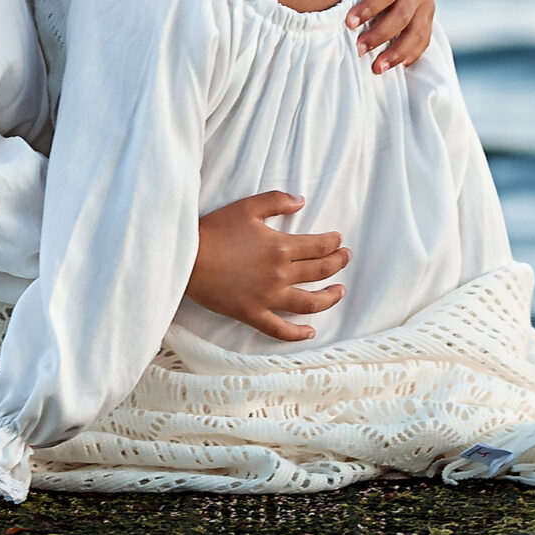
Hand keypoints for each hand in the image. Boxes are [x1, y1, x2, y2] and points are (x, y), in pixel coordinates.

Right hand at [186, 191, 349, 342]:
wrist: (188, 259)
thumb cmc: (215, 230)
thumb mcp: (246, 207)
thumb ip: (276, 201)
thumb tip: (301, 201)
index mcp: (280, 247)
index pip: (318, 246)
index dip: (333, 243)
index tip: (339, 240)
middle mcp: (280, 274)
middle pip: (319, 272)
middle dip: (337, 264)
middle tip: (345, 258)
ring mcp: (268, 297)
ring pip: (309, 303)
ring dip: (329, 298)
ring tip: (340, 292)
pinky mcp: (253, 313)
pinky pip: (280, 329)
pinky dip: (297, 333)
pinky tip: (310, 332)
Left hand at [338, 0, 433, 72]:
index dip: (370, 8)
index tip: (348, 23)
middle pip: (402, 16)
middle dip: (381, 35)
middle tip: (358, 50)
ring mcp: (426, 1)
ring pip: (417, 31)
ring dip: (399, 52)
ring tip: (377, 68)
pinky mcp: (427, 12)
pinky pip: (424, 36)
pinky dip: (414, 52)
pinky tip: (398, 66)